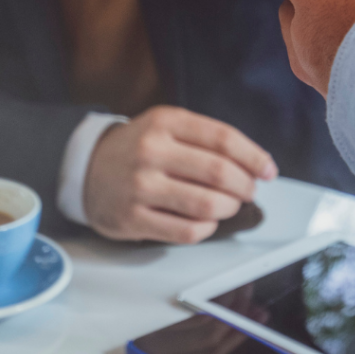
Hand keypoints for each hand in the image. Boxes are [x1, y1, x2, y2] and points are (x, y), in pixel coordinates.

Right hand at [84, 105, 277, 242]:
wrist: (86, 168)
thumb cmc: (137, 148)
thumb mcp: (167, 126)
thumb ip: (206, 139)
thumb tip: (255, 164)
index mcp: (165, 122)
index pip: (223, 139)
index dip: (254, 157)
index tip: (268, 170)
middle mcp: (151, 151)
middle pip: (219, 172)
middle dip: (246, 185)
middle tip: (250, 190)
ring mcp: (140, 186)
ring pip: (207, 204)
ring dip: (229, 208)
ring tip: (230, 204)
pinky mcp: (132, 218)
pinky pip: (187, 231)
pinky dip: (207, 228)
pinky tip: (207, 220)